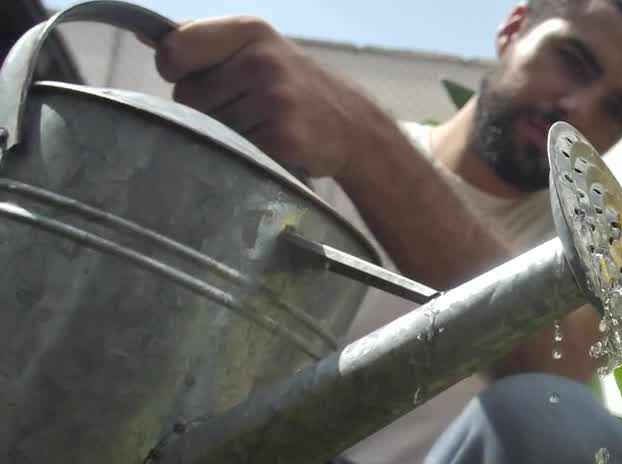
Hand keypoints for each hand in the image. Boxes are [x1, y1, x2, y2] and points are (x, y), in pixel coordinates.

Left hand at [151, 16, 372, 177]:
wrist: (353, 125)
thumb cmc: (291, 86)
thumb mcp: (255, 48)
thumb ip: (203, 43)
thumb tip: (144, 36)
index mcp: (249, 31)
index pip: (174, 50)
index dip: (177, 71)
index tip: (198, 77)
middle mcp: (262, 61)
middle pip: (186, 96)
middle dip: (205, 107)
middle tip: (242, 108)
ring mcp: (274, 99)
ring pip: (208, 126)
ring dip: (226, 133)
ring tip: (259, 125)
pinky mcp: (283, 137)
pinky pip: (233, 149)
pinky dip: (245, 152)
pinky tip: (269, 143)